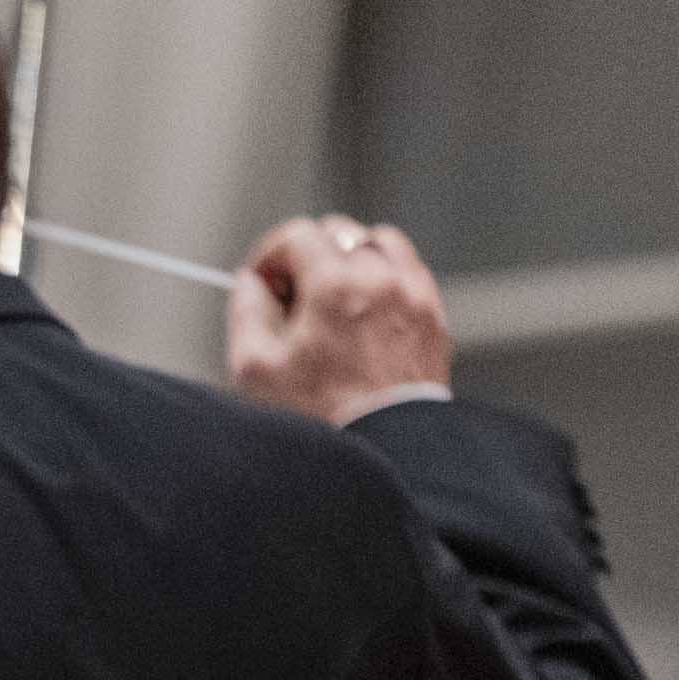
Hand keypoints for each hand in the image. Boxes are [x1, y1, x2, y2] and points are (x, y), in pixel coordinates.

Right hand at [228, 217, 450, 428]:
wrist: (385, 447)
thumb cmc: (322, 416)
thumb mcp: (256, 369)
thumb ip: (246, 313)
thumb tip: (249, 285)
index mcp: (334, 285)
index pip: (296, 234)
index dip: (270, 255)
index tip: (262, 281)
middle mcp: (380, 278)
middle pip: (338, 233)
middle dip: (308, 256)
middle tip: (292, 296)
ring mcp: (412, 293)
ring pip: (379, 243)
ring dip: (350, 260)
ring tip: (333, 299)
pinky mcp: (432, 314)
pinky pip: (408, 272)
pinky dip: (383, 279)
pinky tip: (364, 314)